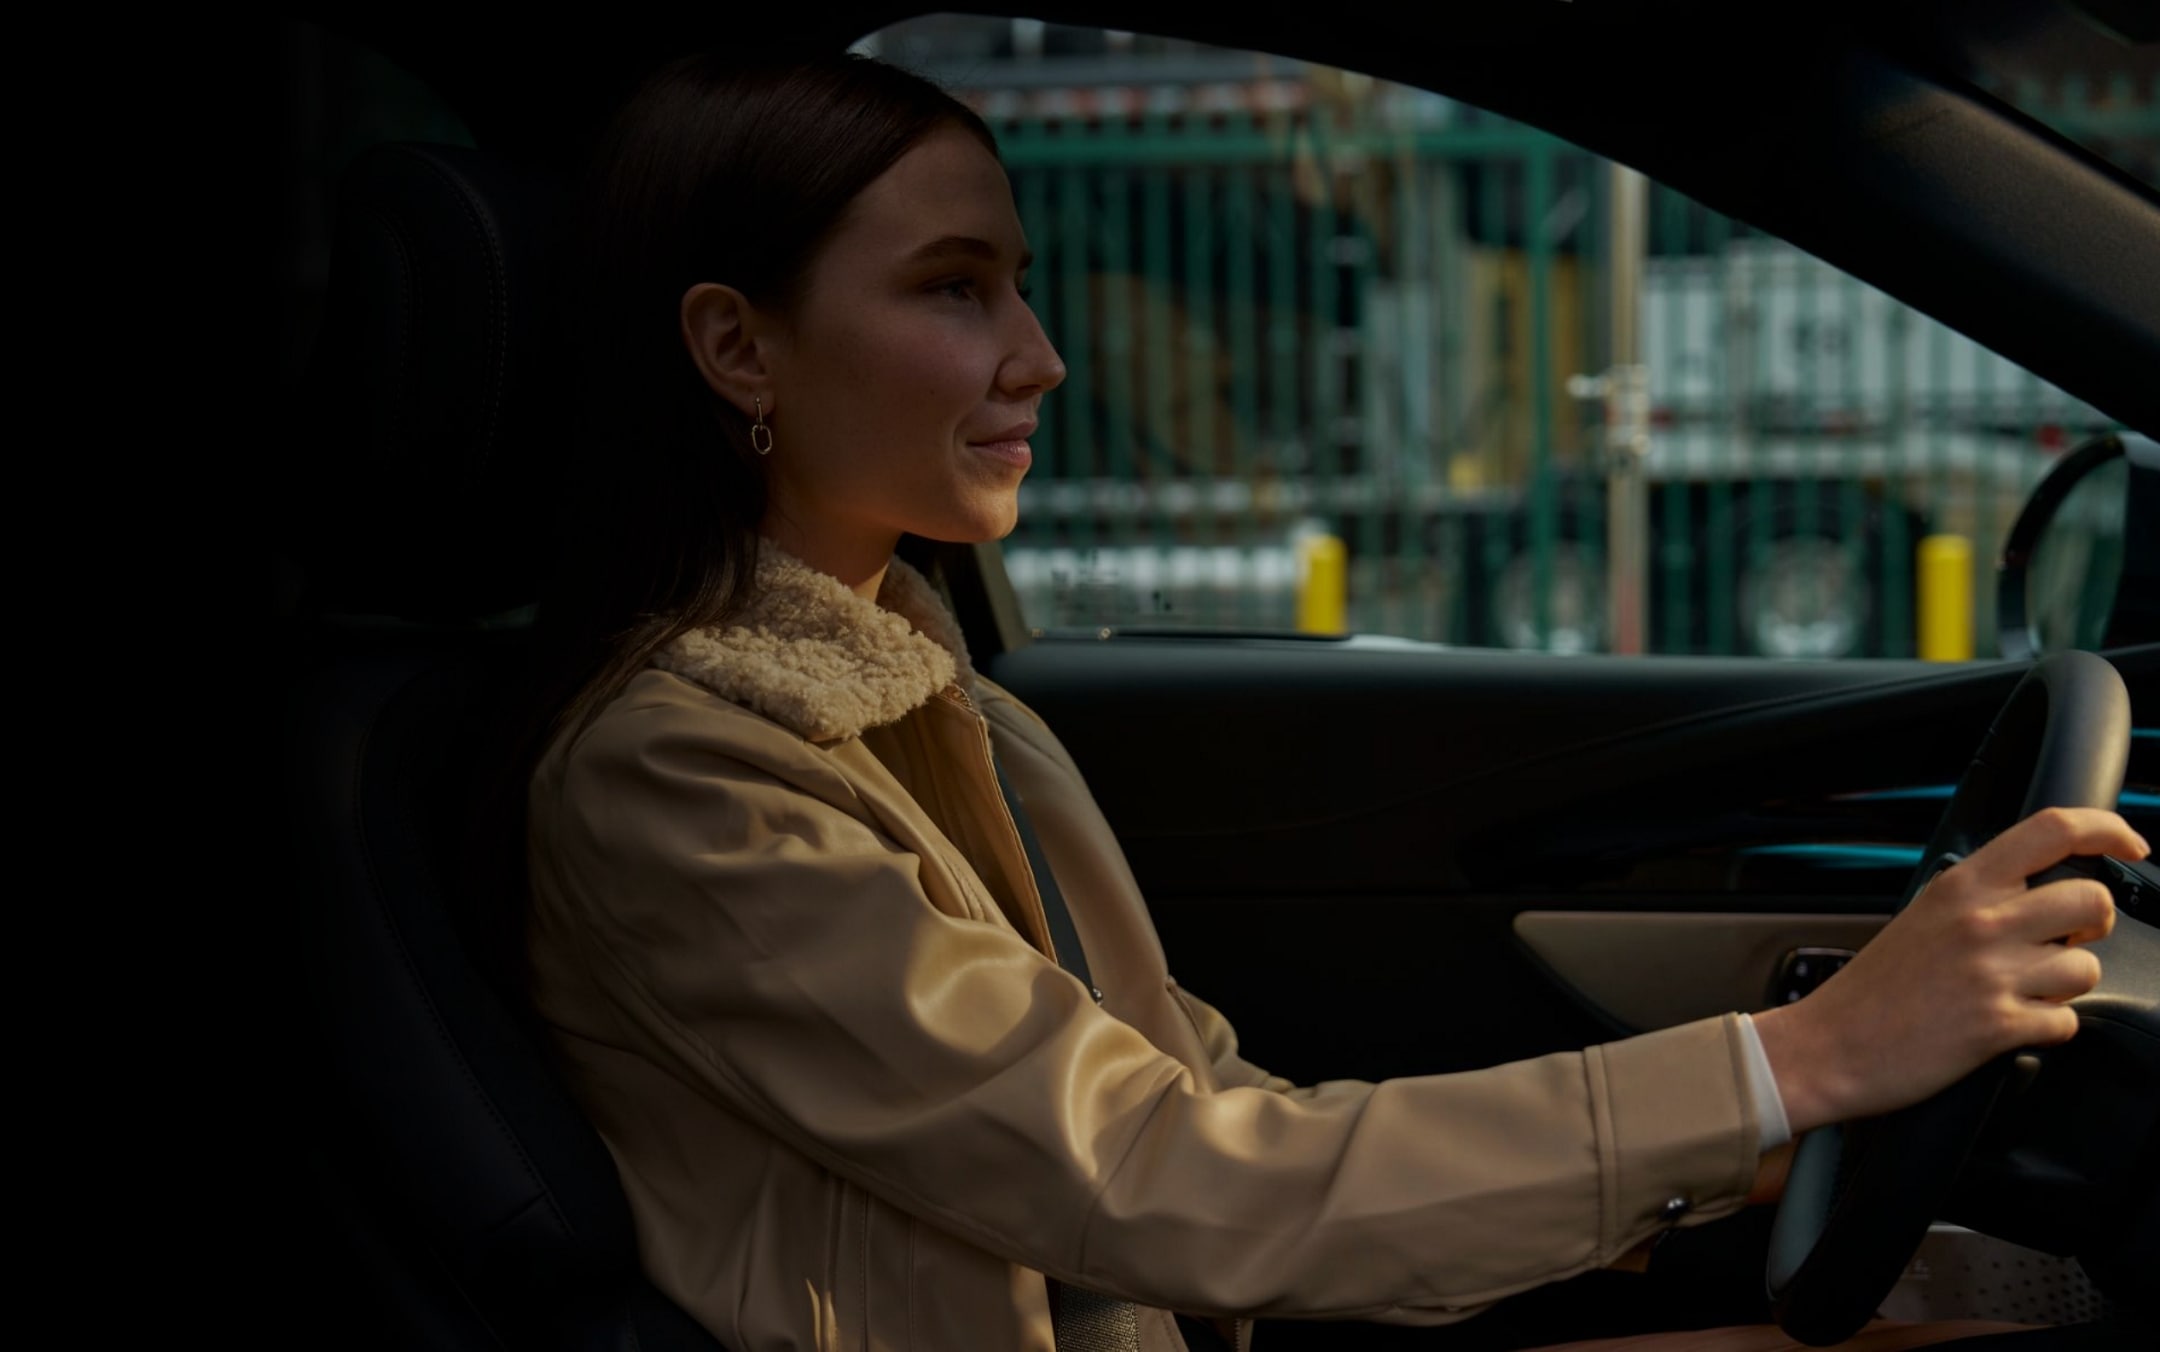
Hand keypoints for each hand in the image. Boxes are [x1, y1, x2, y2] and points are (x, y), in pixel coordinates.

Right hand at [1752, 806, 2147, 1133]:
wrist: (1828, 1045)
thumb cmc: (1871, 987)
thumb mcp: (1921, 915)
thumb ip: (1980, 898)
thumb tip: (2042, 894)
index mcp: (1961, 886)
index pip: (2054, 831)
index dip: (2108, 831)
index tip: (2129, 846)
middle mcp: (1982, 923)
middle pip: (2092, 900)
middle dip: (2093, 925)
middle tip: (2064, 939)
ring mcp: (1993, 975)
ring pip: (2088, 966)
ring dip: (2067, 984)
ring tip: (2024, 990)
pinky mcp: (2000, 1026)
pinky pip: (2068, 1022)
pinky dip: (2049, 1027)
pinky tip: (2011, 1024)